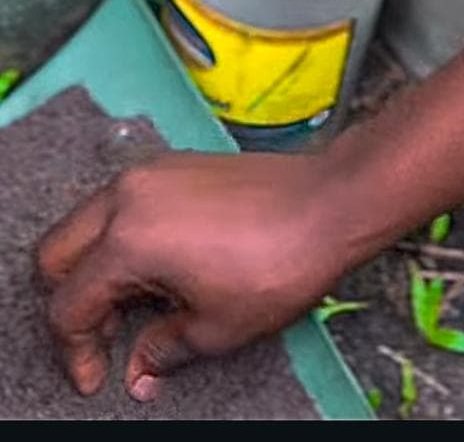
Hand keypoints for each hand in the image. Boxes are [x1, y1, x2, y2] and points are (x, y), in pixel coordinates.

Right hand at [37, 151, 348, 401]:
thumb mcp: (217, 327)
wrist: (330, 202)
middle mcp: (129, 196)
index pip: (68, 304)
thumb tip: (140, 368)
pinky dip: (124, 236)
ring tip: (138, 305)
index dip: (76, 352)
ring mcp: (152, 172)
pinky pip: (123, 201)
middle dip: (72, 302)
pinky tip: (162, 266)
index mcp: (130, 239)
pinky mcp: (175, 164)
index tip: (96, 376)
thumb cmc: (281, 260)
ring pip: (88, 223)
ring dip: (97, 267)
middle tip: (108, 338)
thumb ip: (162, 350)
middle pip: (58, 254)